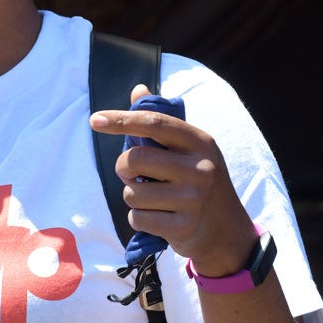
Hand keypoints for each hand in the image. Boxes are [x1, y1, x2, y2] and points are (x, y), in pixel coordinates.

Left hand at [90, 84, 257, 276]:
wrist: (227, 232)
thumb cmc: (198, 181)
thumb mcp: (189, 149)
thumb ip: (161, 122)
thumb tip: (138, 90)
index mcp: (200, 141)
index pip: (154, 123)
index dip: (121, 120)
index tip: (95, 120)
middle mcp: (200, 168)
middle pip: (135, 158)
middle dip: (122, 167)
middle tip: (132, 174)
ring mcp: (193, 199)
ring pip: (131, 192)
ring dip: (132, 196)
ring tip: (154, 199)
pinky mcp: (183, 227)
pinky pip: (137, 218)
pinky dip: (139, 218)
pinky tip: (159, 218)